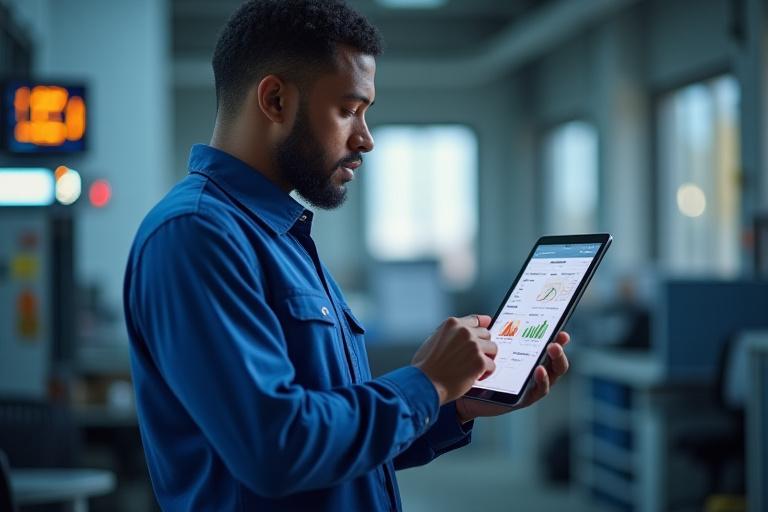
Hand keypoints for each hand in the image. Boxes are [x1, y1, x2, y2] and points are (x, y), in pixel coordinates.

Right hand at [411, 315, 496, 404]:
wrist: (424, 382)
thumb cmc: (425, 366)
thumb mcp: (433, 340)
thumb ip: (449, 334)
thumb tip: (461, 333)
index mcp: (452, 324)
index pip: (475, 320)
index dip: (482, 324)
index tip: (487, 324)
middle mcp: (464, 332)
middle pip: (486, 334)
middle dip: (483, 345)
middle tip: (475, 356)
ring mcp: (473, 346)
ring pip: (492, 348)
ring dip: (486, 358)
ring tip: (476, 367)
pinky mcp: (480, 361)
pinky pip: (492, 365)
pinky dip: (486, 373)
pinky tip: (476, 376)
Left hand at [455, 331, 570, 422]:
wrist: (468, 391)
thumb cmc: (480, 369)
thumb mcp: (489, 351)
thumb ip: (492, 338)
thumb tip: (489, 318)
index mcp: (528, 357)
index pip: (547, 346)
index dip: (557, 339)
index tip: (560, 330)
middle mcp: (534, 371)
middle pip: (556, 360)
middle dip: (559, 349)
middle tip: (556, 341)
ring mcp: (532, 385)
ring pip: (553, 374)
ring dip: (556, 361)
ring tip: (552, 349)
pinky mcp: (525, 398)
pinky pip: (540, 390)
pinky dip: (542, 380)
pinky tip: (539, 369)